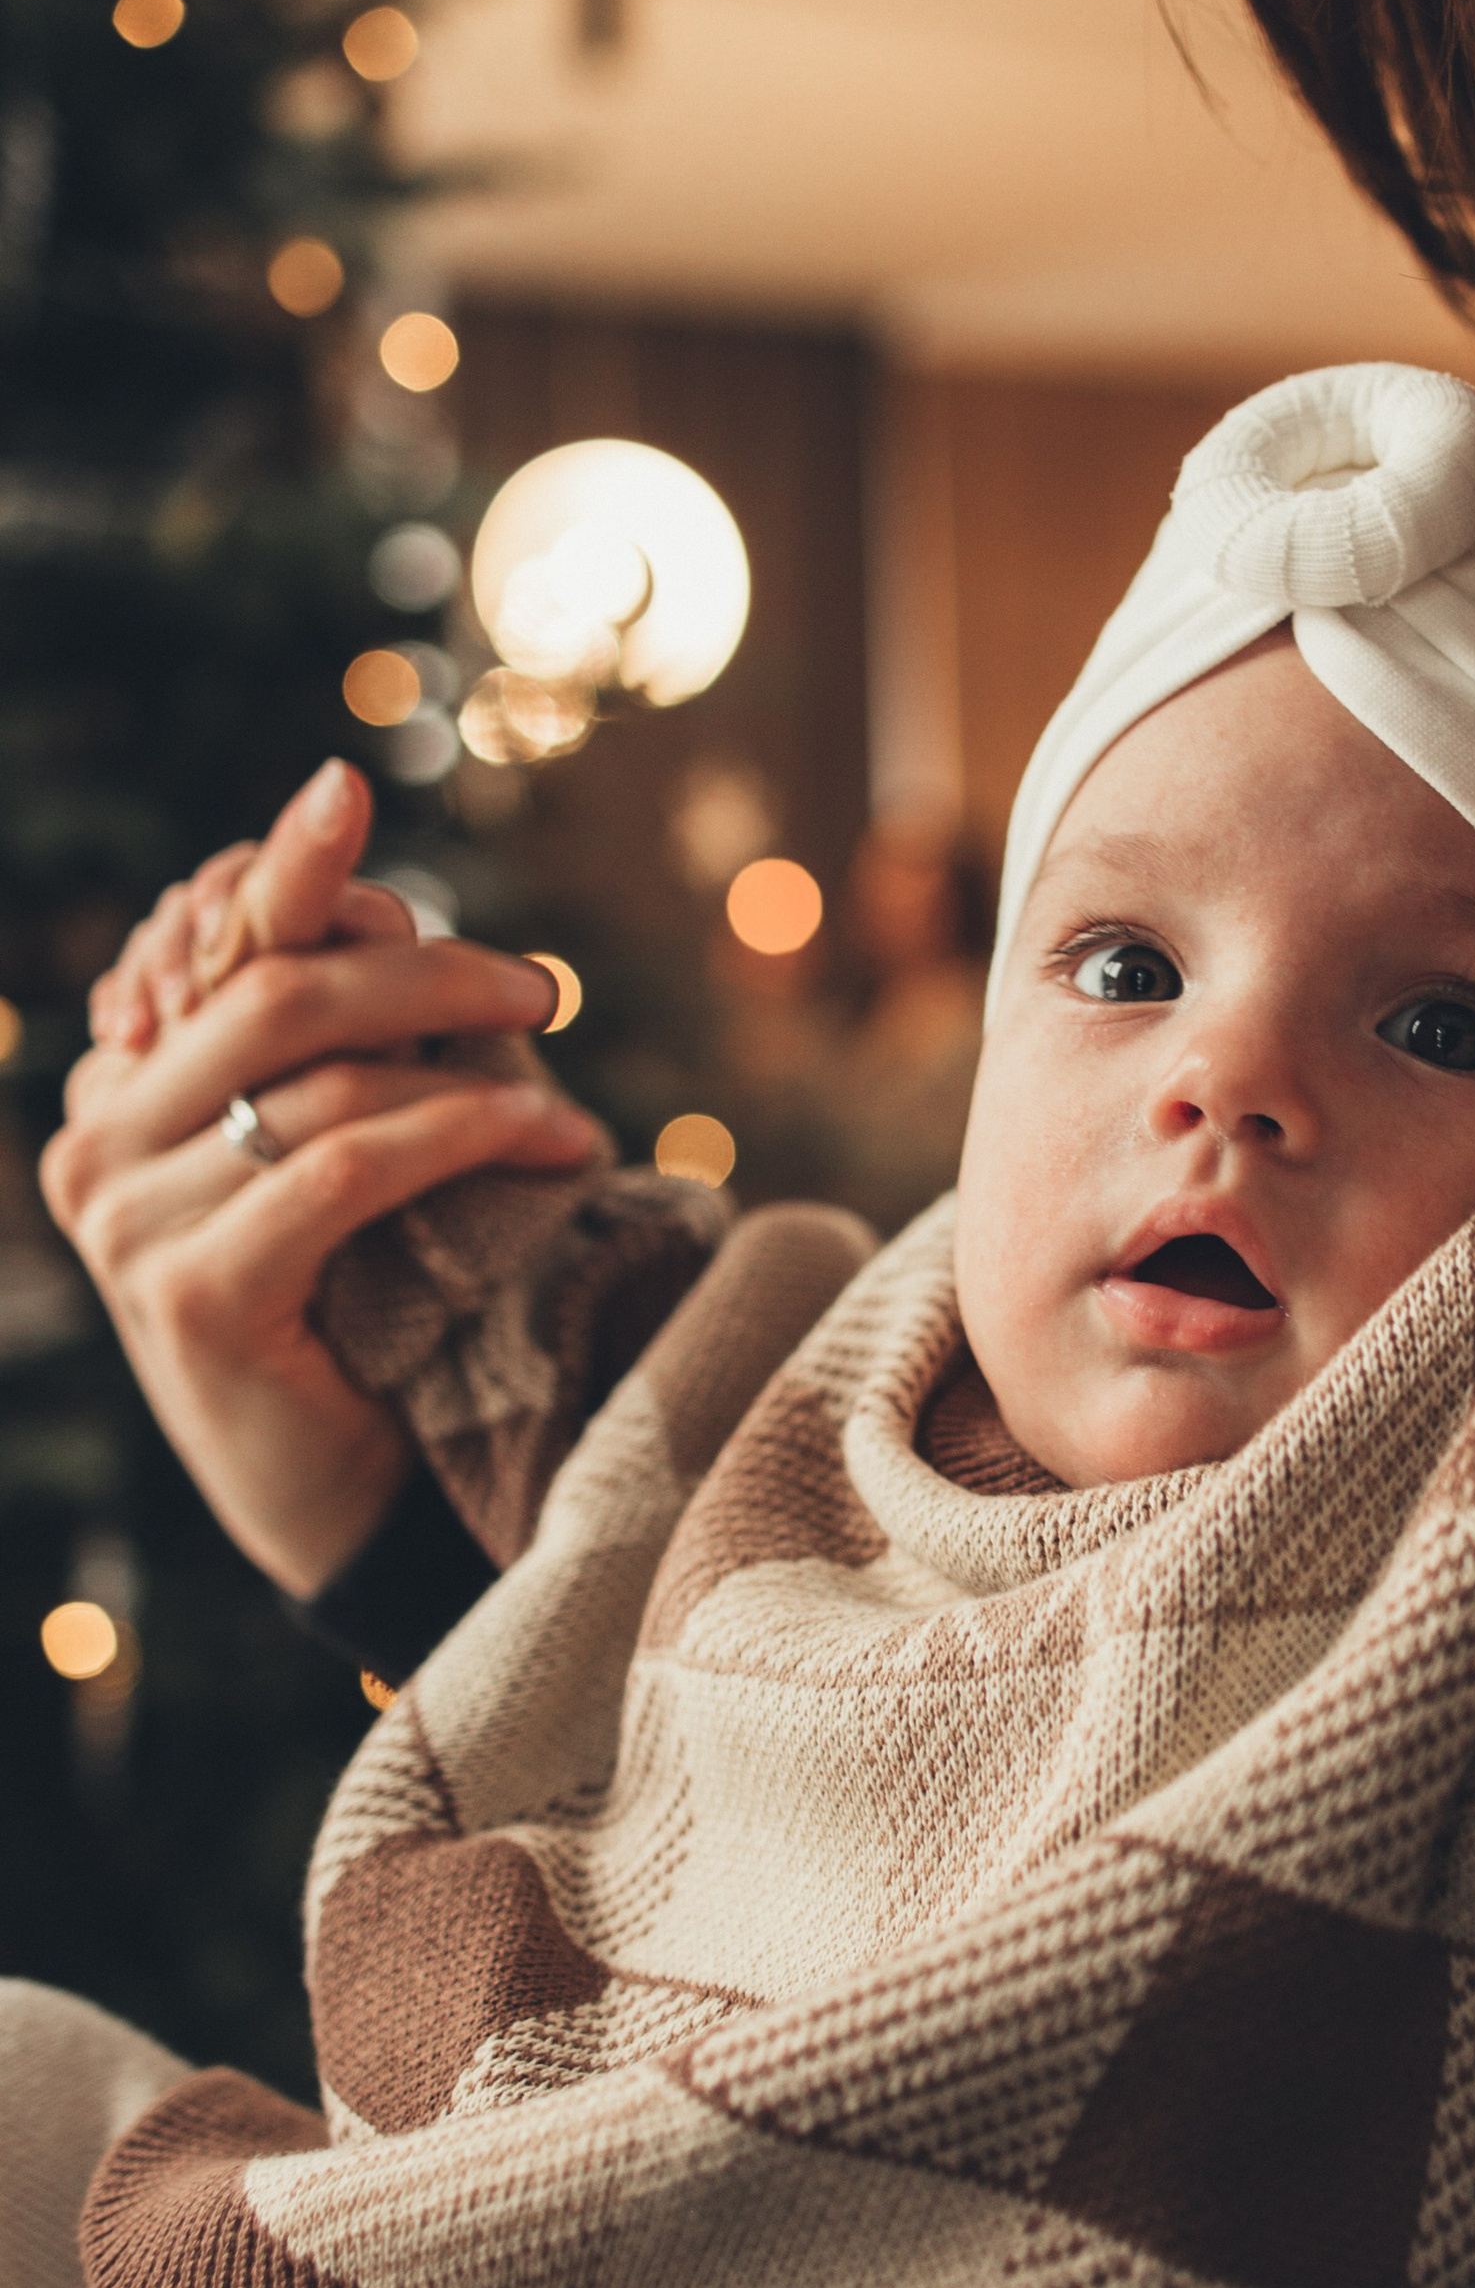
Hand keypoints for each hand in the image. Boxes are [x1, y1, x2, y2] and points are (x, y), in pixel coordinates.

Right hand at [42, 761, 599, 1595]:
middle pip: (271, 992)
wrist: (341, 1497)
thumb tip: (361, 866)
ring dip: (471, 1073)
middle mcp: (94, 1143)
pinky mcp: (192, 1293)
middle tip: (537, 986)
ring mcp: (127, 1221)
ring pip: (321, 1080)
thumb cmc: (354, 1307)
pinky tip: (550, 1139)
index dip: (280, 870)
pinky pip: (346, 1168)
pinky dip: (462, 1138)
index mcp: (117, 1092)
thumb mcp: (336, 1145)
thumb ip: (328, 1029)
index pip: (203, 944)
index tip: (348, 790)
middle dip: (420, 969)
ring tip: (567, 1097)